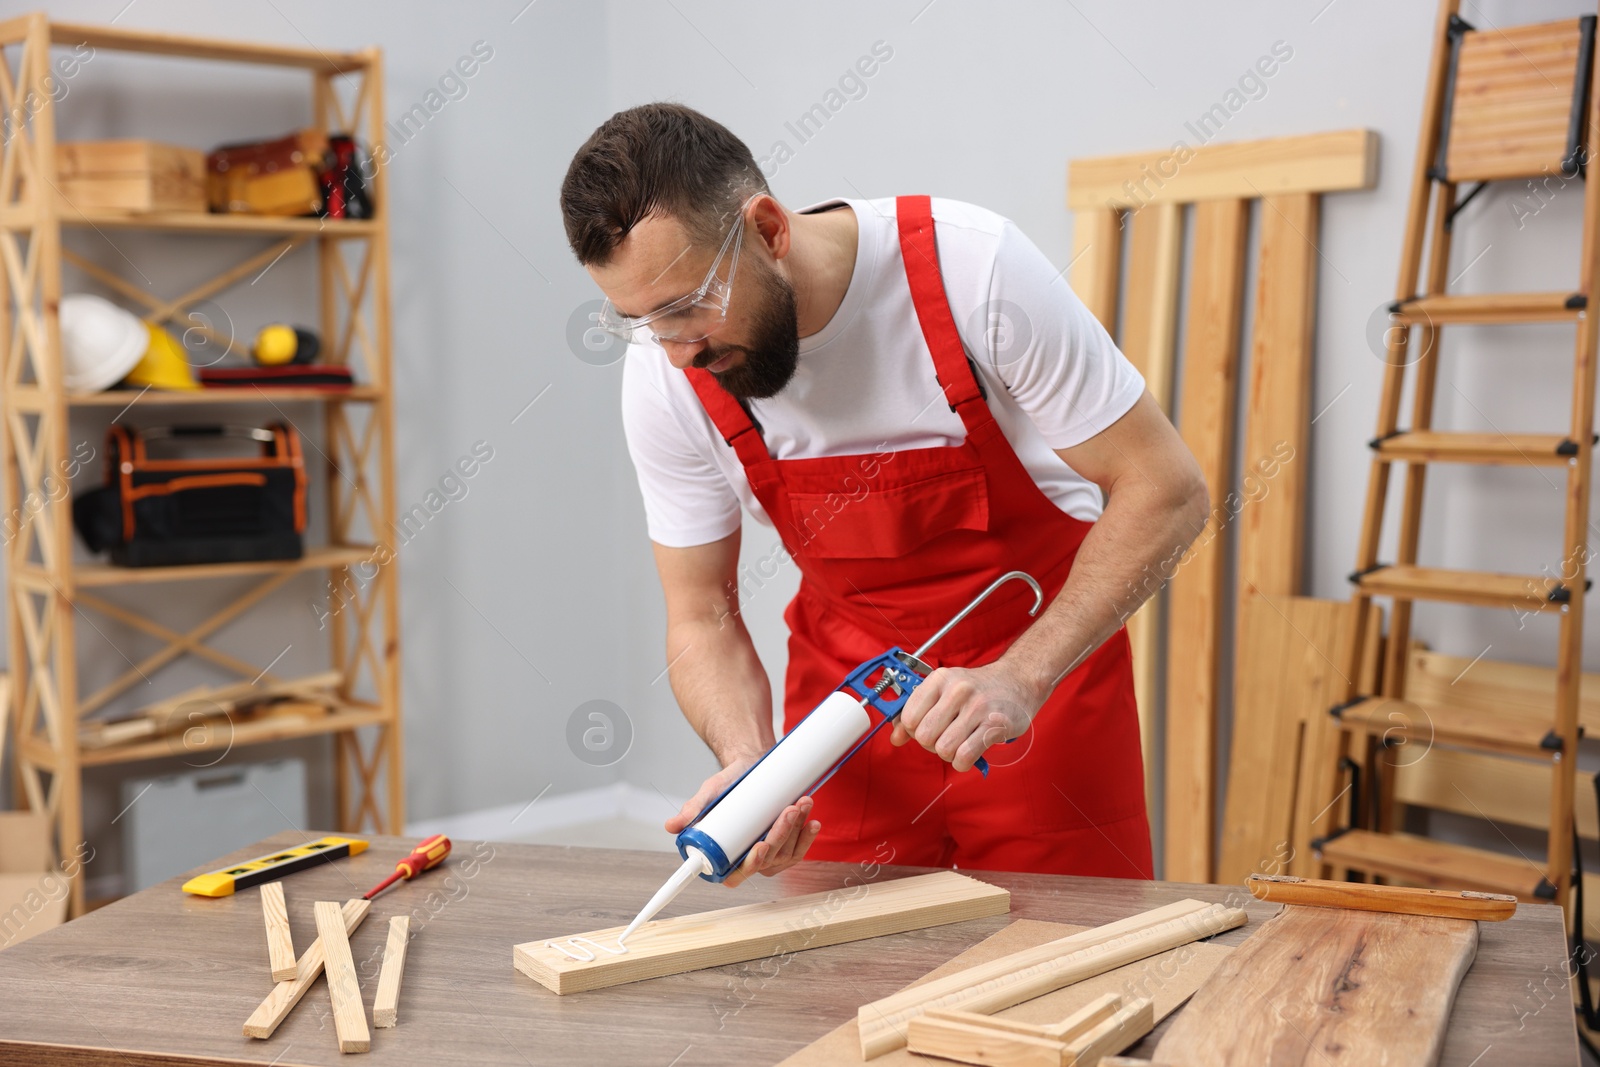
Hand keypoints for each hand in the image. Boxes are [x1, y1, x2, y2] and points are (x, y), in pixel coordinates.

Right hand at [666, 757, 823, 887]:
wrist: (750, 768)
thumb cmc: (728, 786)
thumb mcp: (709, 794)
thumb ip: (693, 810)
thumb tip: (671, 826)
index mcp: (726, 855)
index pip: (735, 875)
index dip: (749, 866)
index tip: (760, 845)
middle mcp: (748, 859)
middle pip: (767, 861)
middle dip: (781, 836)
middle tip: (788, 811)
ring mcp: (770, 855)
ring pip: (786, 854)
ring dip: (796, 831)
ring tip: (800, 803)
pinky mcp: (787, 846)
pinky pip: (799, 850)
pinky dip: (807, 835)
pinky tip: (811, 820)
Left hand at [891, 663, 1043, 771]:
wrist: (1019, 681)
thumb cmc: (977, 688)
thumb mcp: (944, 689)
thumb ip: (917, 712)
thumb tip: (895, 738)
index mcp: (940, 679)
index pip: (909, 717)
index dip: (914, 730)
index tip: (926, 728)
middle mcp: (958, 690)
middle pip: (924, 736)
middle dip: (931, 744)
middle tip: (944, 737)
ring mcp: (978, 708)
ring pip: (943, 749)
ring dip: (949, 754)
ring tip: (959, 743)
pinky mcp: (995, 726)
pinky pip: (964, 756)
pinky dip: (962, 762)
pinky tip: (969, 753)